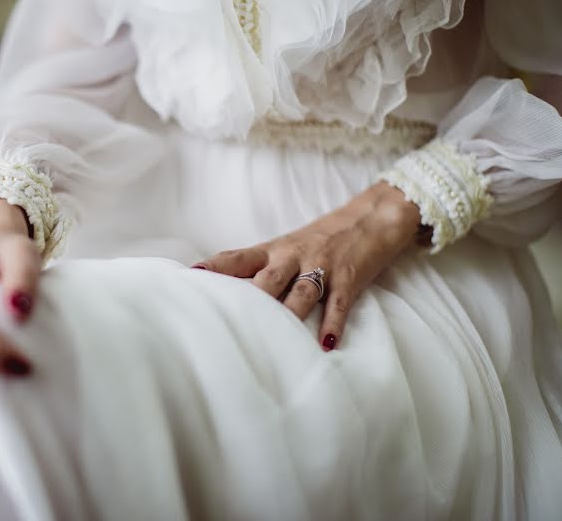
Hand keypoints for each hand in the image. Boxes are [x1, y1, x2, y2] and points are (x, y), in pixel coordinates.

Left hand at [191, 182, 422, 350]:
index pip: (237, 259)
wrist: (370, 218)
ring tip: (273, 339)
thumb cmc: (319, 238)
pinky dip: (332, 324)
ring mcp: (322, 267)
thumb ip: (258, 268)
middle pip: (267, 279)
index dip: (215, 269)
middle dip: (249, 299)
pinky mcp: (349, 279)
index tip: (191, 279)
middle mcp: (293, 257)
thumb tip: (221, 290)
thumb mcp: (285, 247)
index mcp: (273, 250)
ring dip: (287, 315)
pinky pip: (338, 304)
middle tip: (228, 318)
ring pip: (300, 293)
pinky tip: (325, 343)